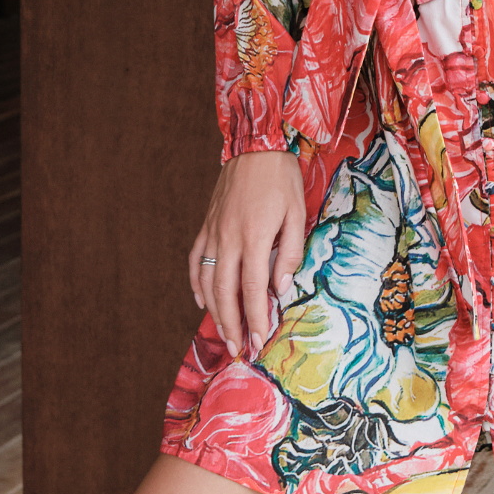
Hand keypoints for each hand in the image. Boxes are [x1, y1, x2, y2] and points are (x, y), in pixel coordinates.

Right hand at [189, 151, 306, 357]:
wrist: (255, 145)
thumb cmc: (281, 178)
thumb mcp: (297, 213)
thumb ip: (290, 251)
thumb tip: (282, 286)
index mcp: (254, 237)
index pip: (253, 289)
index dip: (255, 317)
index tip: (258, 339)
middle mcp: (228, 238)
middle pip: (225, 292)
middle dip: (231, 324)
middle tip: (238, 348)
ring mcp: (213, 232)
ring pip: (207, 281)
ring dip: (214, 311)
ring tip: (223, 333)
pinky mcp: (206, 225)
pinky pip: (195, 260)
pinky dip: (196, 283)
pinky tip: (202, 300)